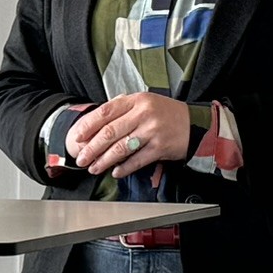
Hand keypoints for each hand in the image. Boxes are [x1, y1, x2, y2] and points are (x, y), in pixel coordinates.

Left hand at [66, 93, 191, 179]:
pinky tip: (115, 172)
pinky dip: (124, 168)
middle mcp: (143, 114)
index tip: (78, 137)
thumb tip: (95, 122)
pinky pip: (137, 160)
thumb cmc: (166, 113)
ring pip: (121, 148)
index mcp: (136, 100)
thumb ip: (122, 108)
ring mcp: (152, 131)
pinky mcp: (160, 147)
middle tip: (81, 158)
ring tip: (94, 168)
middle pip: (110, 132)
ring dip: (104, 160)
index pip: (105, 112)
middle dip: (92, 148)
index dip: (88, 125)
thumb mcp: (145, 102)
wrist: (195, 123)